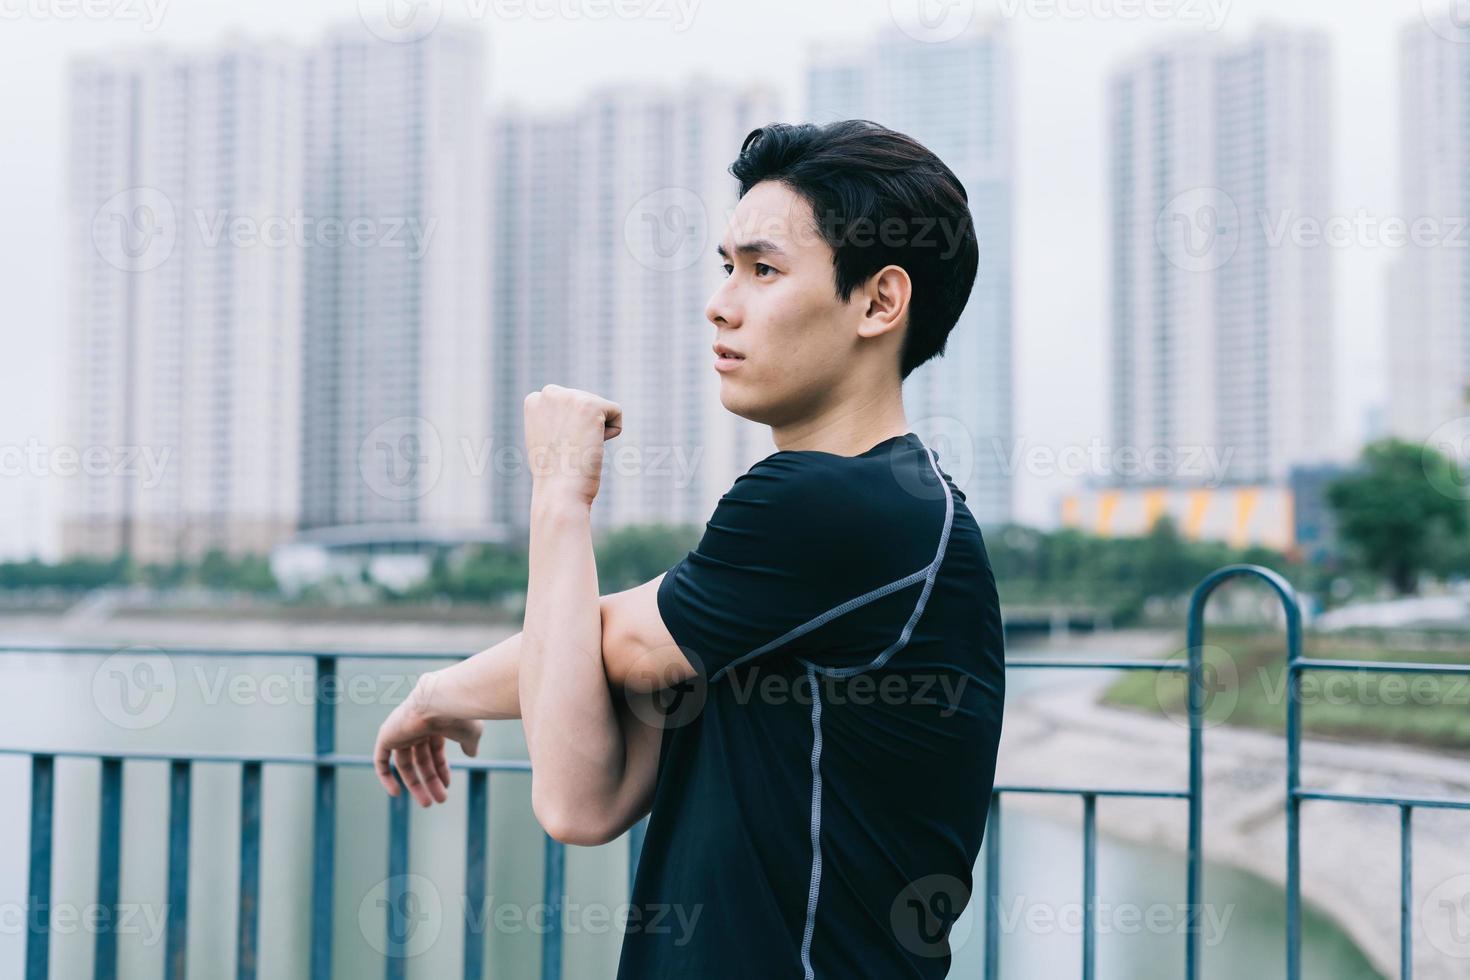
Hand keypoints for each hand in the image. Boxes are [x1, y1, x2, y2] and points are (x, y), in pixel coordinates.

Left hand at [372, 670, 483, 806]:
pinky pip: (381, 760)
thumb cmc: (460, 716)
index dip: (441, 769)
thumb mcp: (471, 733)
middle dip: (430, 781)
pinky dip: (385, 776)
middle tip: (439, 801)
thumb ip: (469, 743)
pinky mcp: (387, 735)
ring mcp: (401, 730)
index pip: (435, 750)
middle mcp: (417, 726)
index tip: (447, 786)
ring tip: (428, 804)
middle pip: (421, 760)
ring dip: (415, 785)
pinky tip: (396, 793)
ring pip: (405, 764)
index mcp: (435, 723)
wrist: (442, 701)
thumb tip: (472, 754)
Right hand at [523, 384, 621, 507]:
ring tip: (578, 448)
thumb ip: (554, 421)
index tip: (558, 448)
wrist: (559, 492)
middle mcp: (549, 393)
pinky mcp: (590, 404)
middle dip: (584, 428)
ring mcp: (569, 397)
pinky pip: (616, 413)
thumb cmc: (553, 475)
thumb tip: (571, 419)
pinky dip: (611, 433)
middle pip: (587, 404)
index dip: (570, 430)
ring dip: (596, 432)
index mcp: (534, 400)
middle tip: (569, 450)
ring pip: (602, 410)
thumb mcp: (544, 440)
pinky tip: (592, 445)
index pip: (569, 406)